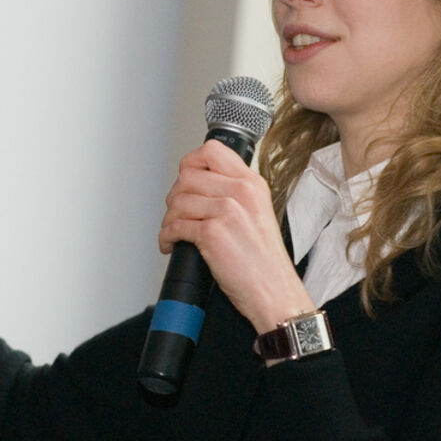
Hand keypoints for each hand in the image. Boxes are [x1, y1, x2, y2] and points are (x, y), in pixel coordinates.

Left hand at [158, 140, 314, 333]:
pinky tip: (171, 244)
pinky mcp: (212, 233)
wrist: (274, 290)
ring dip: (169, 219)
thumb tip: (200, 186)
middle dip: (175, 195)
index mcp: (252, 184)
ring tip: (174, 231)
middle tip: (178, 212)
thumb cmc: (264, 260)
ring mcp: (226, 210)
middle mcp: (241, 192)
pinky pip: (175, 226)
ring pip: (178, 200)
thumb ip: (234, 193)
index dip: (191, 162)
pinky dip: (166, 236)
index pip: (212, 150)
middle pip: (188, 175)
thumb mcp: (258, 212)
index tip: (185, 178)